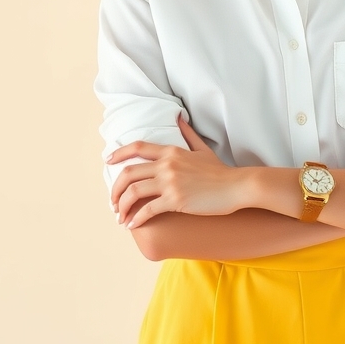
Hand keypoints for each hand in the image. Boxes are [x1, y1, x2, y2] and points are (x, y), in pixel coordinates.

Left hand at [105, 117, 243, 227]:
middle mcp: (166, 165)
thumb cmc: (220, 171)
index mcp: (171, 151)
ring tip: (120, 217)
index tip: (108, 161)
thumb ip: (187, 134)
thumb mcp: (202, 148)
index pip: (137, 147)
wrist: (236, 186)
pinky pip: (148, 210)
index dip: (119, 153)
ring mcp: (170, 182)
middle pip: (128, 174)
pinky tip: (132, 225)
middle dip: (115, 190)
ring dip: (122, 207)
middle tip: (113, 203)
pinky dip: (136, 219)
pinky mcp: (176, 200)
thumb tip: (178, 117)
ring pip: (133, 192)